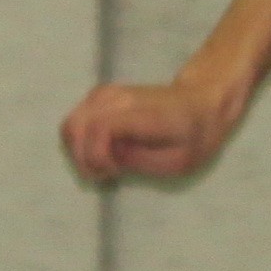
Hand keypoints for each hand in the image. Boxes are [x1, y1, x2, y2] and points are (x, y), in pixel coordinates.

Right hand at [60, 77, 239, 183]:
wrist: (200, 103)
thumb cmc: (194, 136)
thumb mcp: (178, 161)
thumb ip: (139, 161)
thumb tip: (106, 159)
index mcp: (143, 114)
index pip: (100, 128)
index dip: (96, 157)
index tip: (113, 174)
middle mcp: (119, 98)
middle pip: (75, 127)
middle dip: (83, 160)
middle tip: (106, 176)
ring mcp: (106, 94)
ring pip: (70, 126)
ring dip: (79, 153)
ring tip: (106, 168)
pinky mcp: (99, 97)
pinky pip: (76, 123)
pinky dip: (81, 144)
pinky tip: (103, 156)